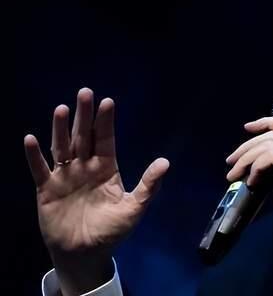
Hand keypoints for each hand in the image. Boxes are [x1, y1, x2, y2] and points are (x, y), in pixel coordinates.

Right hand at [24, 88, 169, 294]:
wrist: (86, 254)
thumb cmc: (112, 230)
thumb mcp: (134, 208)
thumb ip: (149, 186)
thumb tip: (165, 162)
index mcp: (106, 168)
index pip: (105, 139)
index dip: (105, 121)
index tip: (107, 102)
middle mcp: (85, 167)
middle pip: (83, 136)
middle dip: (84, 115)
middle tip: (85, 92)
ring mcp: (65, 176)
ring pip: (62, 147)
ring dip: (61, 129)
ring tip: (62, 109)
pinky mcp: (46, 189)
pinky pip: (39, 169)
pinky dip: (34, 156)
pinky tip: (31, 139)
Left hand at [225, 117, 272, 248]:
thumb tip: (259, 173)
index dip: (265, 123)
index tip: (248, 128)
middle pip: (271, 134)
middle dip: (247, 146)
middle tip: (231, 161)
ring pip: (268, 144)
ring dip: (247, 158)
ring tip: (235, 174)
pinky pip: (270, 156)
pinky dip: (256, 167)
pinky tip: (252, 180)